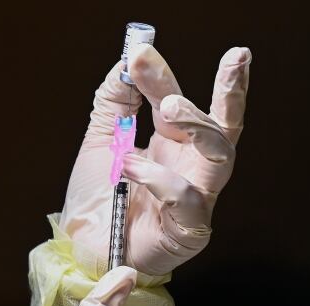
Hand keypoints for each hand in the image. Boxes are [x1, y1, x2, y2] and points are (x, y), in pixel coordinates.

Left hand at [60, 44, 251, 274]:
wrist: (81, 250)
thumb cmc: (96, 202)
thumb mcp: (101, 144)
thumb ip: (114, 105)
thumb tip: (125, 64)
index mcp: (169, 145)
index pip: (178, 103)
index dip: (163, 76)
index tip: (140, 51)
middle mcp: (188, 167)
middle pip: (222, 125)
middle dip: (228, 91)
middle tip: (224, 59)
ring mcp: (194, 197)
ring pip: (221, 155)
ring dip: (198, 125)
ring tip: (166, 108)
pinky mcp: (188, 229)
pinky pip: (188, 198)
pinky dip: (160, 178)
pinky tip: (132, 169)